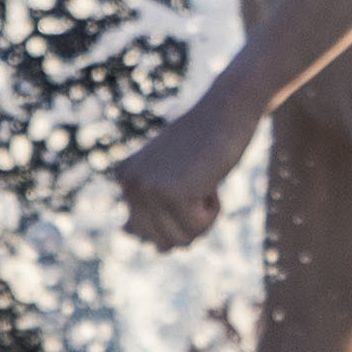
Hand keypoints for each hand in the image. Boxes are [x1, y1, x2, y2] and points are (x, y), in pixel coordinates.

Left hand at [113, 92, 256, 251]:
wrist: (227, 109)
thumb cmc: (205, 143)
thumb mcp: (170, 174)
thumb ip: (146, 204)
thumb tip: (125, 233)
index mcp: (124, 177)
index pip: (146, 233)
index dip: (175, 217)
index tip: (185, 183)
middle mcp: (128, 183)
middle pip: (162, 242)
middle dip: (188, 223)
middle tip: (197, 185)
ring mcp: (147, 188)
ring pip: (180, 240)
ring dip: (202, 219)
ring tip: (203, 180)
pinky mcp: (170, 192)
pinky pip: (198, 228)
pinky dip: (213, 211)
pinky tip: (209, 179)